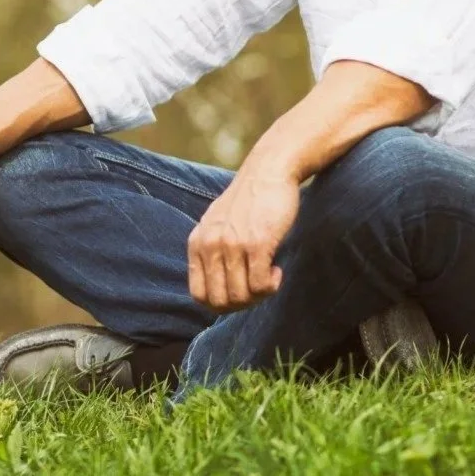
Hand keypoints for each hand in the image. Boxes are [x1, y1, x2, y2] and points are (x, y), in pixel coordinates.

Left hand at [187, 168, 298, 311]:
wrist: (269, 171)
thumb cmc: (248, 200)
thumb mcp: (216, 224)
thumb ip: (211, 251)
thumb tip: (216, 290)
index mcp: (197, 243)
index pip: (199, 295)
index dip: (220, 304)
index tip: (239, 293)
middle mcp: (211, 246)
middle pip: (220, 301)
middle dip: (241, 304)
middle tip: (257, 289)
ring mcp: (233, 245)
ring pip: (241, 297)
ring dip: (259, 296)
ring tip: (268, 277)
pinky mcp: (257, 243)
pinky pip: (260, 285)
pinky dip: (271, 286)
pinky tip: (277, 271)